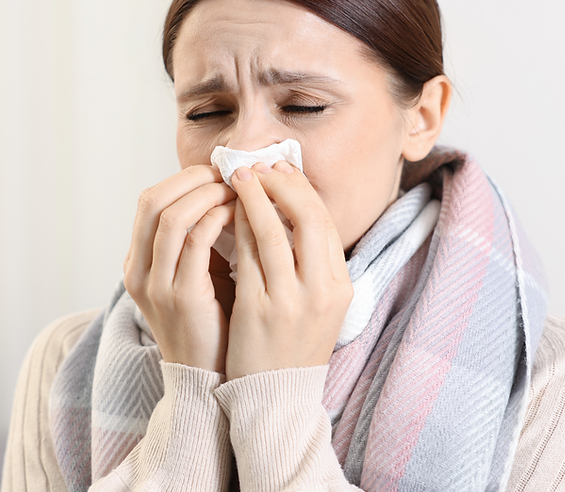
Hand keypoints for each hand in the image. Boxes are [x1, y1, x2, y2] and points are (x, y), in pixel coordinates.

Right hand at [124, 165, 236, 372]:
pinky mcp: (181, 297)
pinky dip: (218, 218)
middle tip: (228, 173)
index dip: (182, 179)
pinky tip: (240, 213)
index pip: (149, 201)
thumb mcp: (195, 277)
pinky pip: (196, 241)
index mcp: (137, 264)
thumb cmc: (212, 324)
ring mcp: (156, 285)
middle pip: (152, 201)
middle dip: (192, 179)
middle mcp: (138, 272)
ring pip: (172, 216)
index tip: (217, 171)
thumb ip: (198, 240)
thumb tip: (224, 192)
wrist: (210, 380)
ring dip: (208, 194)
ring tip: (238, 190)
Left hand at [225, 161, 352, 379]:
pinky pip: (246, 256)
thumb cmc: (291, 344)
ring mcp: (291, 301)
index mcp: (339, 286)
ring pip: (274, 232)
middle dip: (281, 184)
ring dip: (254, 197)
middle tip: (259, 166)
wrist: (275, 397)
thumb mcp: (317, 303)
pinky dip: (237, 227)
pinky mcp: (258, 311)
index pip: (325, 223)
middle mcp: (321, 290)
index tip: (281, 170)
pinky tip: (225, 212)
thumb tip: (293, 208)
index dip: (302, 190)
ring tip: (238, 178)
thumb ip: (311, 262)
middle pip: (308, 218)